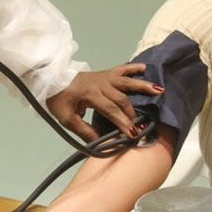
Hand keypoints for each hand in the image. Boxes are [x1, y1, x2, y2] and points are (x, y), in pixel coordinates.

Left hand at [46, 64, 162, 142]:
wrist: (51, 78)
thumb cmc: (58, 99)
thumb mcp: (66, 119)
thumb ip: (83, 131)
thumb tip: (100, 144)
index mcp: (90, 94)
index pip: (110, 110)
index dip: (122, 122)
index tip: (132, 134)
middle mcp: (100, 83)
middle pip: (121, 99)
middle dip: (133, 114)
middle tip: (143, 128)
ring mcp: (105, 77)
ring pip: (127, 81)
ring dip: (143, 86)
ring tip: (160, 90)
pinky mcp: (106, 73)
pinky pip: (123, 68)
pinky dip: (135, 68)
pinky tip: (146, 69)